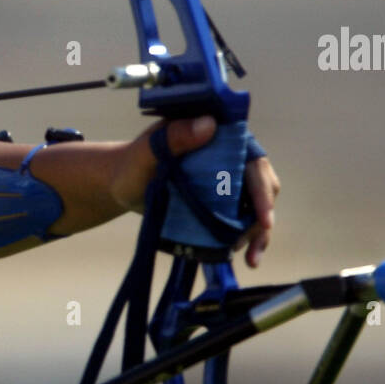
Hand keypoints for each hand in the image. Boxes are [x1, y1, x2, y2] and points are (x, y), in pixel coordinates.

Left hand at [110, 115, 279, 268]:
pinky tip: (246, 259)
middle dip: (263, 213)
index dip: (262, 186)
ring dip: (258, 232)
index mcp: (218, 136)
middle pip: (262, 183)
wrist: (121, 185)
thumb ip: (173, 137)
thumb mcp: (147, 151)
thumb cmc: (132, 165)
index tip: (262, 217)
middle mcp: (229, 156)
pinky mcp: (221, 202)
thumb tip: (209, 124)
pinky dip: (248, 239)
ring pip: (256, 205)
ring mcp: (227, 180)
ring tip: (249, 259)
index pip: (251, 158)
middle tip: (248, 240)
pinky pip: (242, 220)